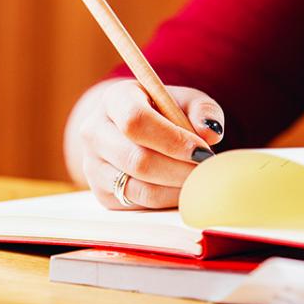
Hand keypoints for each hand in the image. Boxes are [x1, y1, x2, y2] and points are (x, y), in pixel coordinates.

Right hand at [66, 79, 223, 208]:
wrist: (129, 130)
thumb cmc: (163, 112)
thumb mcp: (184, 100)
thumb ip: (203, 110)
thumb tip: (210, 133)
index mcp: (114, 99)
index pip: (135, 121)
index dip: (171, 139)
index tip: (202, 151)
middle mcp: (94, 132)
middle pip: (136, 159)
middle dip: (178, 170)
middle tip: (207, 172)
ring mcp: (93, 165)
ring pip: (138, 187)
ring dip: (175, 189)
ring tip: (198, 181)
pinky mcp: (102, 193)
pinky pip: (138, 204)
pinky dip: (166, 201)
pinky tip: (182, 190)